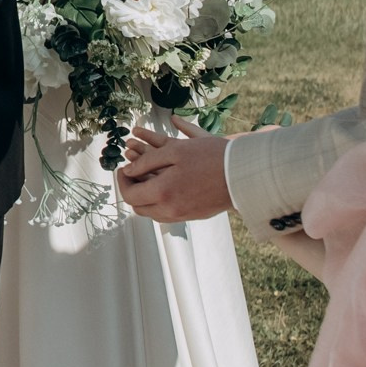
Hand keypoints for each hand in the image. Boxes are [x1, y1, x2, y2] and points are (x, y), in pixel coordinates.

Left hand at [115, 115, 233, 222]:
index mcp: (163, 192)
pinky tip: (166, 186)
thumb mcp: (174, 151)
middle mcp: (171, 210)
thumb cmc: (211, 157)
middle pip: (139, 208)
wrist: (243, 173)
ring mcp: (183, 215)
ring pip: (152, 213)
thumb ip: (146, 161)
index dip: (122, 181)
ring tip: (148, 178)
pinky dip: (160, 202)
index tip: (123, 168)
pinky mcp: (194, 216)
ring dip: (145, 198)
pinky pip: (168, 214)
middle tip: (133, 174)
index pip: (130, 195)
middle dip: (132, 190)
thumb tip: (129, 170)